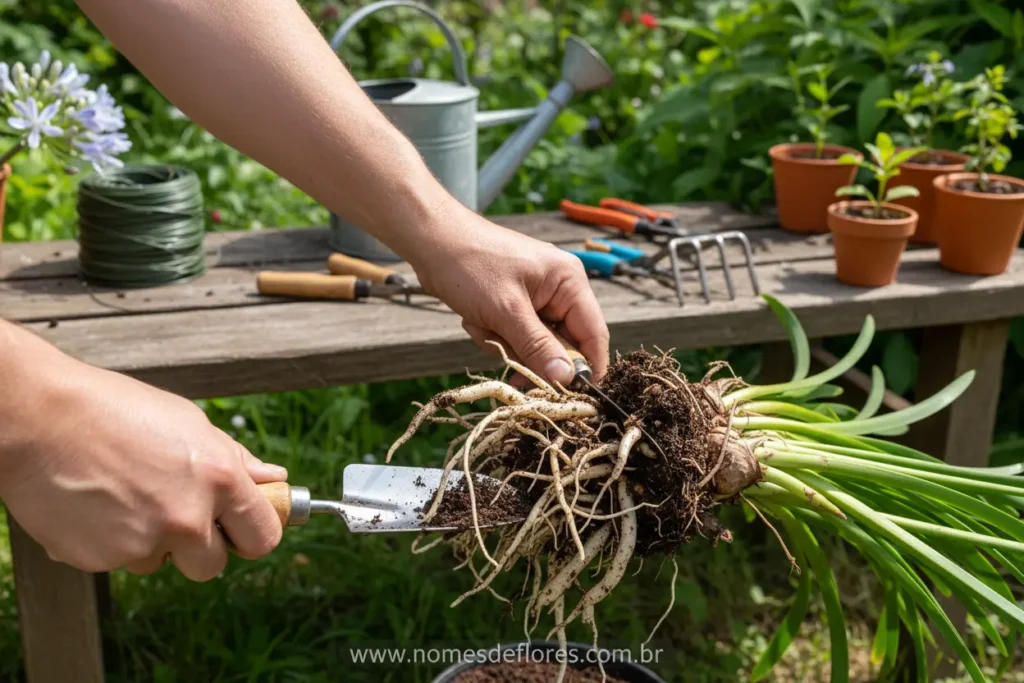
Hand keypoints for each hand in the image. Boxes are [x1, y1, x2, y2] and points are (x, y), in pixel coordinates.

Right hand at [0, 344, 286, 580]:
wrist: (40, 417)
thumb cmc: (117, 411)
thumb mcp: (189, 423)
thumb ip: (236, 460)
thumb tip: (274, 479)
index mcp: (220, 479)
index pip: (263, 536)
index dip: (253, 534)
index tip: (242, 530)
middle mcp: (187, 517)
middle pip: (213, 565)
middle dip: (199, 547)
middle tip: (175, 512)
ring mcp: (143, 543)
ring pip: (161, 563)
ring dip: (151, 542)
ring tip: (125, 494)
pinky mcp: (100, 559)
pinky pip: (119, 561)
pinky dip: (111, 541)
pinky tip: (97, 504)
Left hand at [410, 203, 609, 384]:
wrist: (431, 241)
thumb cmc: (470, 266)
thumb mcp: (506, 312)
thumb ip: (538, 347)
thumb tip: (568, 378)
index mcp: (569, 282)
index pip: (594, 334)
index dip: (586, 368)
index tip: (570, 396)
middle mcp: (559, 288)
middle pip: (562, 344)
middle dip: (528, 352)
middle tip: (502, 349)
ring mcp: (537, 296)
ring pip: (534, 344)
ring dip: (505, 343)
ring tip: (481, 323)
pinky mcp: (515, 303)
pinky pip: (515, 335)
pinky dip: (494, 334)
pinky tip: (474, 317)